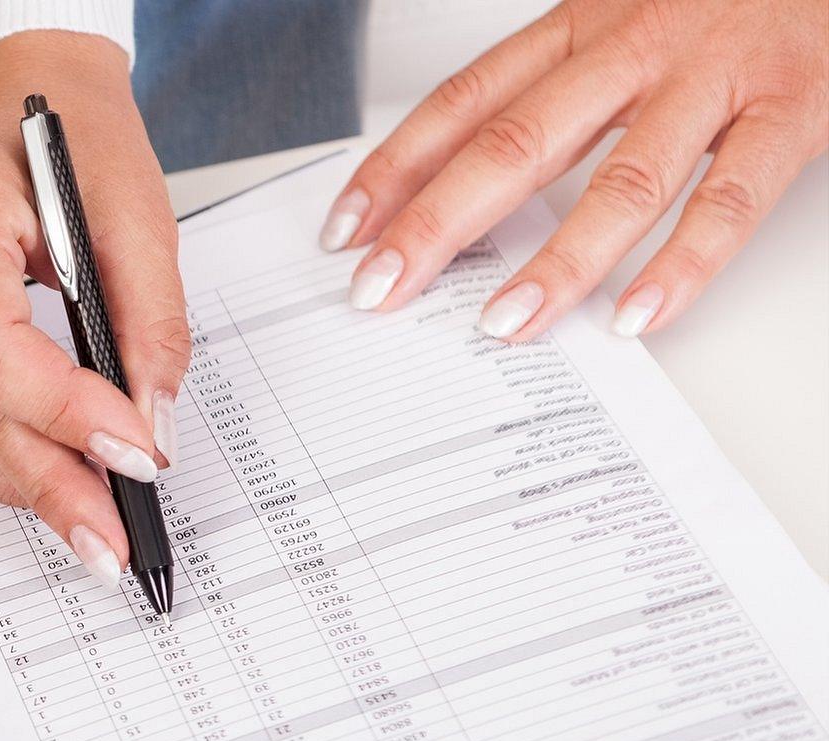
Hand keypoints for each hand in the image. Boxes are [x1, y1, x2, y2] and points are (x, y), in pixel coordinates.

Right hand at [0, 32, 186, 588]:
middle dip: (48, 483)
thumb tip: (151, 421)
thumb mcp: (135, 211)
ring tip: (85, 521)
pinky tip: (37, 479)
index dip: (64, 420)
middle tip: (111, 539)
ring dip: (13, 486)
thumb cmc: (66, 134)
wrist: (15, 97)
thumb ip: (150, 321)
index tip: (137, 456)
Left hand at [323, 0, 828, 339]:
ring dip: (555, 261)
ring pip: (620, 178)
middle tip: (381, 289)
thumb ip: (555, 92)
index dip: (396, 168)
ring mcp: (715, 79)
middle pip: (515, 143)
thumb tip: (465, 181)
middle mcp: (638, 46)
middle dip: (436, 223)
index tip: (345, 231)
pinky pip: (729, 198)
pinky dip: (681, 265)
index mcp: (584, 25)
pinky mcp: (793, 108)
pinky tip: (636, 316)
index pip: (464, 102)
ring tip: (504, 323)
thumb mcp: (626, 23)